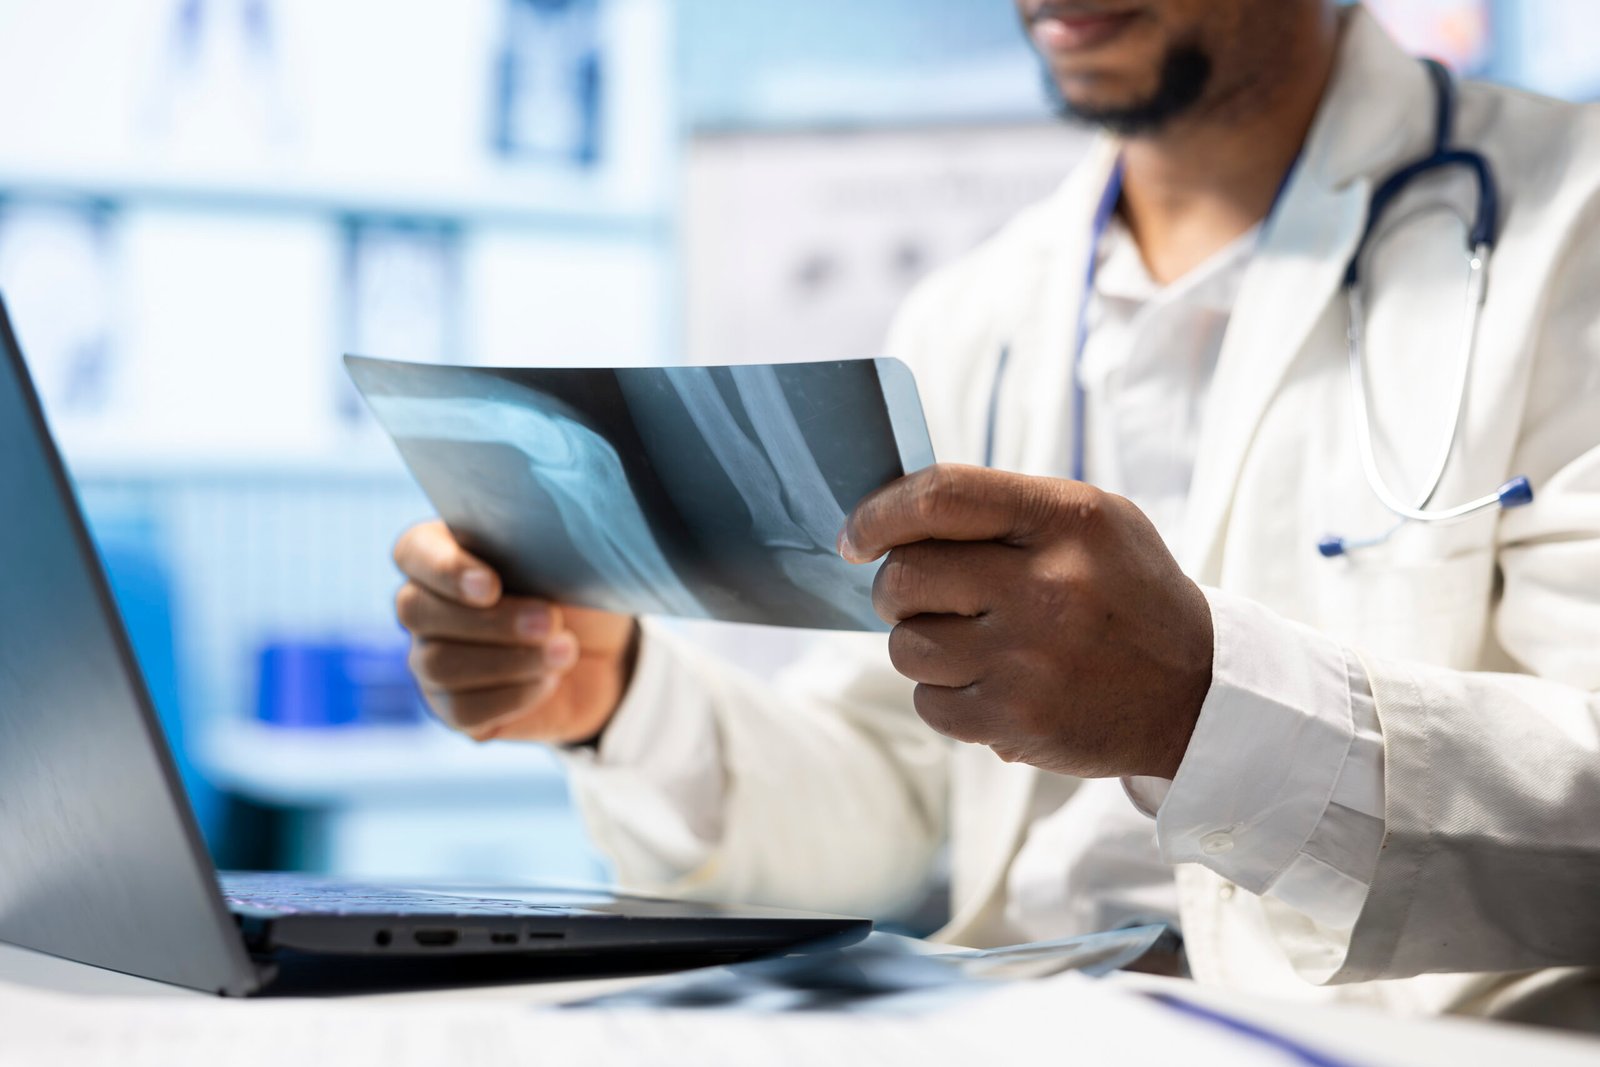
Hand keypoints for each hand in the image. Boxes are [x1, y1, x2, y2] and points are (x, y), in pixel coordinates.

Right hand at [393, 521, 638, 742]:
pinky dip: (512, 696)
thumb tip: (547, 546)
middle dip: (490, 620)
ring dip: (508, 660)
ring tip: (565, 652)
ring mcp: (431, 660)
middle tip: (551, 620)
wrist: (604, 652)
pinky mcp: (453, 707)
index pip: (413, 551)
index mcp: (446, 553)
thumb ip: (542, 544)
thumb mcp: (568, 556)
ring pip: (438, 664)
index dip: (445, 570)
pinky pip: (462, 709)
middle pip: (417, 612)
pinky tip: (549, 682)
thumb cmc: (577, 589)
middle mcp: (426, 606)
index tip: (491, 585)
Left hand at [839, 464, 1212, 779]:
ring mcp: (1030, 661)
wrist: (1195, 694)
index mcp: (1067, 520)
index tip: (855, 536)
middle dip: (894, 587)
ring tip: (970, 642)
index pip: (938, 497)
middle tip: (918, 595)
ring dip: (919, 643)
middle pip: (906, 576)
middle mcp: (1048, 588)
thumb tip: (890, 516)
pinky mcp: (1016, 724)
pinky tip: (990, 683)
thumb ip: (1001, 507)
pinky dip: (944, 695)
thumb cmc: (1124, 594)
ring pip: (906, 645)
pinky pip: (928, 702)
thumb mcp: (1092, 521)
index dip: (878, 514)